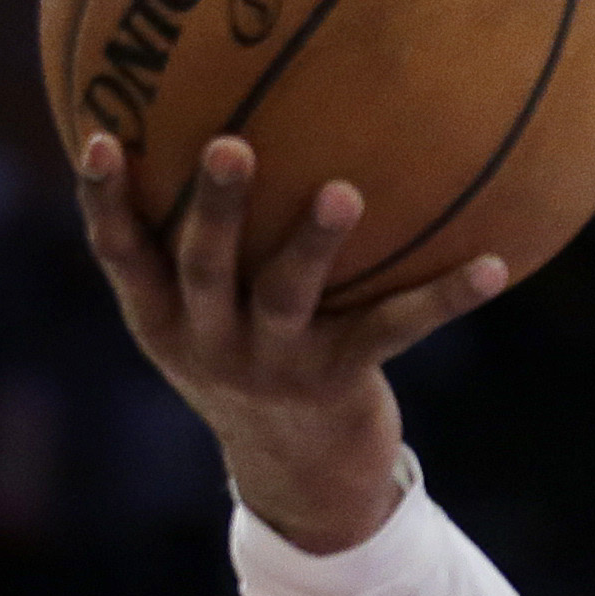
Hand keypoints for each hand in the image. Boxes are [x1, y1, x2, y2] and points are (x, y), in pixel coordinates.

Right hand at [70, 131, 509, 552]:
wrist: (301, 479)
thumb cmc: (250, 362)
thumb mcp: (204, 317)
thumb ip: (189, 244)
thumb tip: (199, 116)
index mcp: (165, 320)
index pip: (121, 253)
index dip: (105, 199)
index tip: (101, 138)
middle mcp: (210, 343)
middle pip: (204, 265)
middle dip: (216, 207)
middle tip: (228, 144)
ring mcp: (275, 365)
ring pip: (289, 295)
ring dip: (315, 243)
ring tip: (343, 192)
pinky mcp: (340, 380)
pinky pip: (396, 328)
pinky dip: (445, 296)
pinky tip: (493, 265)